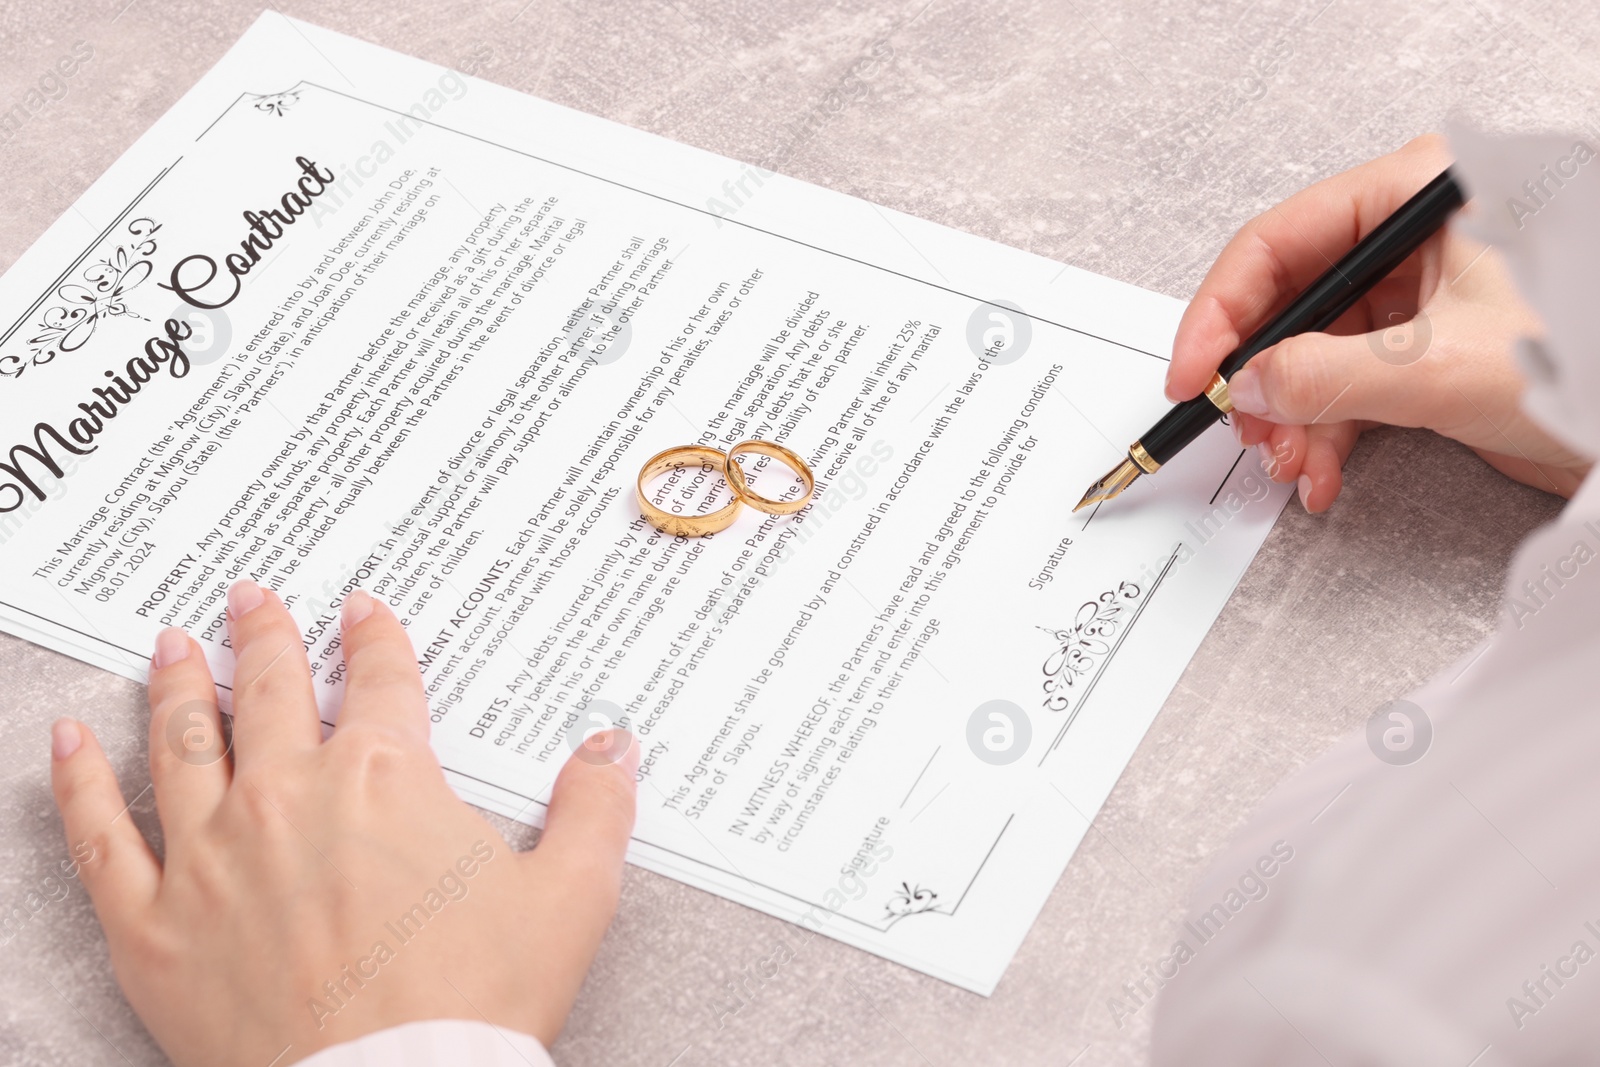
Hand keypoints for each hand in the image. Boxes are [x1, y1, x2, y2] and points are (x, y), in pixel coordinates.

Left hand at [49, 581, 638, 1065]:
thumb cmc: (476, 1000)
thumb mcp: (570, 895)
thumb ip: (595, 807)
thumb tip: (616, 746)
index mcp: (384, 779)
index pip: (378, 681)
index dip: (373, 638)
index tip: (361, 613)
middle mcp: (288, 797)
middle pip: (269, 692)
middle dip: (263, 637)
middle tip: (249, 599)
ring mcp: (212, 856)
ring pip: (183, 743)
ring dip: (176, 684)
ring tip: (171, 646)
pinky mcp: (155, 925)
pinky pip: (102, 837)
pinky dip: (81, 781)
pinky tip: (70, 742)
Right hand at [1165, 133, 1591, 511]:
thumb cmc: (1583, 359)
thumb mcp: (1436, 368)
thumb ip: (1325, 375)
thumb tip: (1248, 387)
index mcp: (1417, 196)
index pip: (1280, 240)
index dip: (1222, 312)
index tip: (1193, 372)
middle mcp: (1409, 238)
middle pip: (1289, 300)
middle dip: (1260, 378)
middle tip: (1241, 428)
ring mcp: (1415, 296)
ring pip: (1311, 353)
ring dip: (1290, 419)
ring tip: (1290, 465)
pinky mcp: (1423, 350)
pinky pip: (1345, 386)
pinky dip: (1326, 435)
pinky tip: (1321, 472)